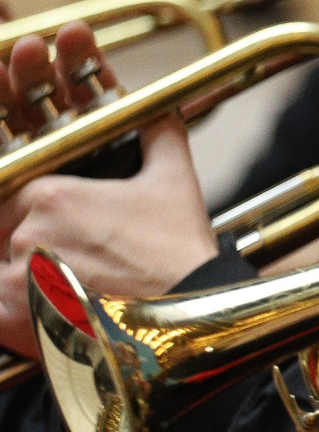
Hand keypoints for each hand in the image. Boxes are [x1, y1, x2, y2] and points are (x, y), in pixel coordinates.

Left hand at [0, 32, 215, 353]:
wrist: (187, 320)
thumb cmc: (179, 255)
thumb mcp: (175, 183)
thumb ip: (160, 136)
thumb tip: (162, 111)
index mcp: (53, 196)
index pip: (14, 197)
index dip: (31, 216)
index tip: (55, 235)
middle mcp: (28, 232)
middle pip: (2, 234)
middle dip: (26, 249)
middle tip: (60, 266)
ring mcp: (16, 276)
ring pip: (1, 268)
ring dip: (20, 278)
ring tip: (55, 291)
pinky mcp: (11, 317)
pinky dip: (12, 311)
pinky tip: (42, 315)